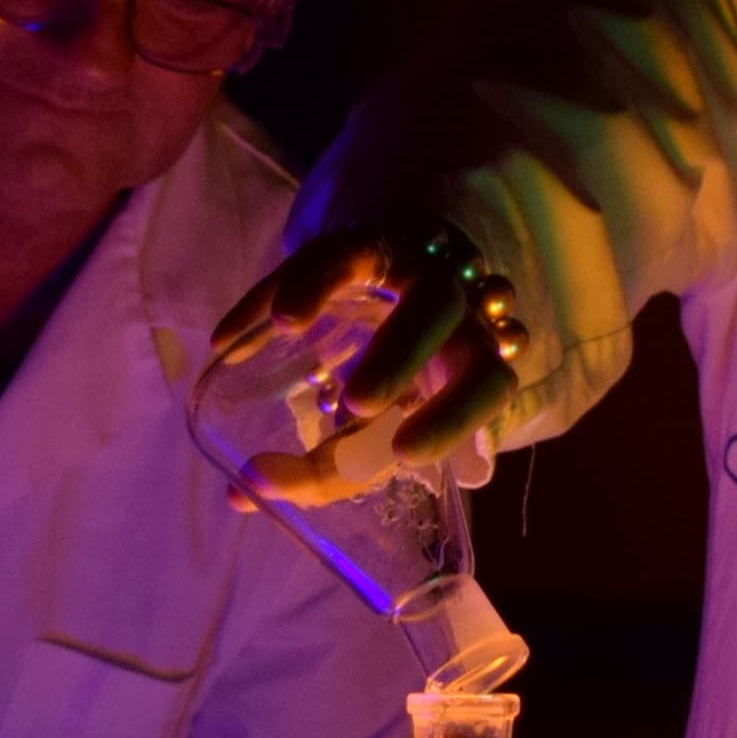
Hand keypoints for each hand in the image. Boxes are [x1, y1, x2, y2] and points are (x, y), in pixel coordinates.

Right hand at [209, 220, 523, 503]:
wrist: (390, 286)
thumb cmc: (390, 382)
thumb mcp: (368, 428)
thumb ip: (323, 470)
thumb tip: (248, 492)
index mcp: (473, 363)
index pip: (488, 385)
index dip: (457, 418)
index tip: (403, 453)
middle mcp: (461, 313)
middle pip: (454, 328)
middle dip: (404, 358)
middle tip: (356, 401)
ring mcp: (422, 271)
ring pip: (414, 287)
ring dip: (345, 305)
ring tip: (292, 333)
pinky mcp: (372, 245)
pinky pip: (339, 256)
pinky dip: (296, 287)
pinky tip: (249, 327)